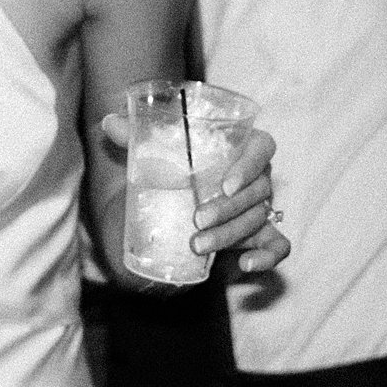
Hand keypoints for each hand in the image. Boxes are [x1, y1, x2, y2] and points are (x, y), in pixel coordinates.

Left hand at [98, 114, 290, 274]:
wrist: (180, 192)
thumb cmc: (176, 162)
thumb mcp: (155, 148)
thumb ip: (134, 135)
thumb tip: (108, 122)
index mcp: (243, 146)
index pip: (262, 148)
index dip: (248, 167)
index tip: (224, 184)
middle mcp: (259, 175)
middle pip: (259, 191)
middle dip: (228, 209)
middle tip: (196, 220)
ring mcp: (262, 206)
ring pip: (258, 220)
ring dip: (230, 235)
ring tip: (198, 245)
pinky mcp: (261, 234)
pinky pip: (278, 246)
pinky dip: (268, 257)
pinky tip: (246, 265)